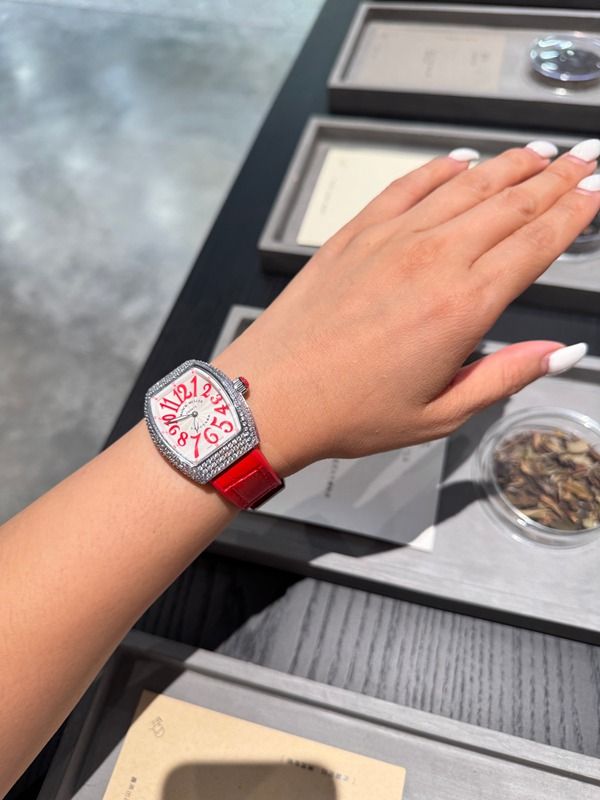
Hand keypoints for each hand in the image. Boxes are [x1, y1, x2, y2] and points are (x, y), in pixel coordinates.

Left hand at [214, 140, 599, 476]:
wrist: (272, 395)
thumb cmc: (349, 411)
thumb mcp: (438, 413)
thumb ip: (503, 376)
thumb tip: (558, 353)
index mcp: (463, 306)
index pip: (537, 242)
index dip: (575, 211)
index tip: (596, 190)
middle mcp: (434, 260)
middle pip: (512, 203)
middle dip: (557, 176)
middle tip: (585, 157)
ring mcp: (392, 239)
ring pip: (467, 186)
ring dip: (510, 164)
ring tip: (540, 151)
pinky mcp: (356, 233)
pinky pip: (409, 185)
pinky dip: (441, 168)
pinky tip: (462, 160)